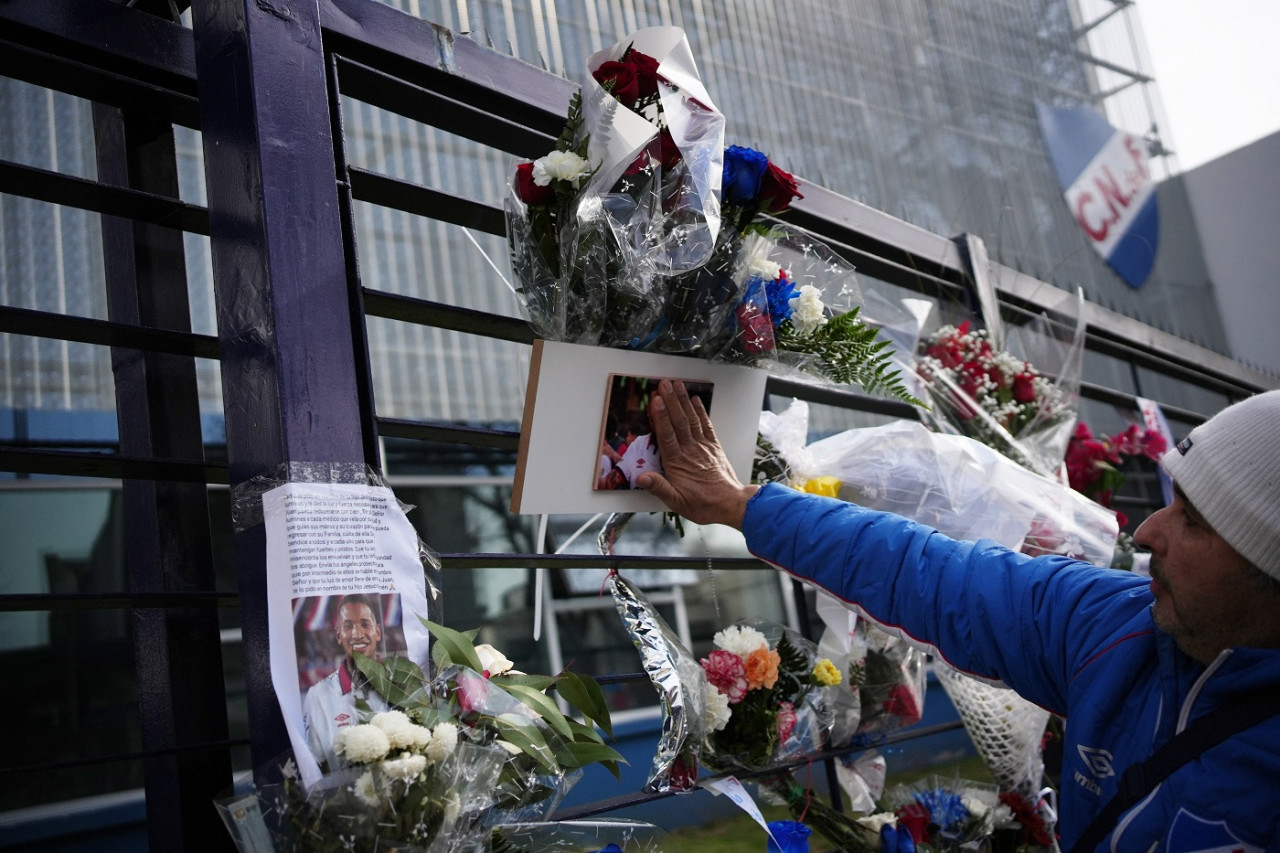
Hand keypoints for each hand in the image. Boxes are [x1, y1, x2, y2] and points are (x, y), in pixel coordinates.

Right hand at [638, 379, 757, 527]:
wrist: (731, 504)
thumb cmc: (703, 505)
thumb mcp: (677, 503)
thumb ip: (659, 488)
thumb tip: (642, 477)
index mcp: (677, 463)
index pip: (667, 434)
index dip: (660, 416)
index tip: (655, 400)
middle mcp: (690, 450)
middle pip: (678, 421)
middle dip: (670, 401)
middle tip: (663, 383)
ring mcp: (703, 446)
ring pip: (691, 419)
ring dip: (683, 401)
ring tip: (676, 384)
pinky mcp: (713, 446)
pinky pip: (706, 425)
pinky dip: (700, 411)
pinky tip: (695, 399)